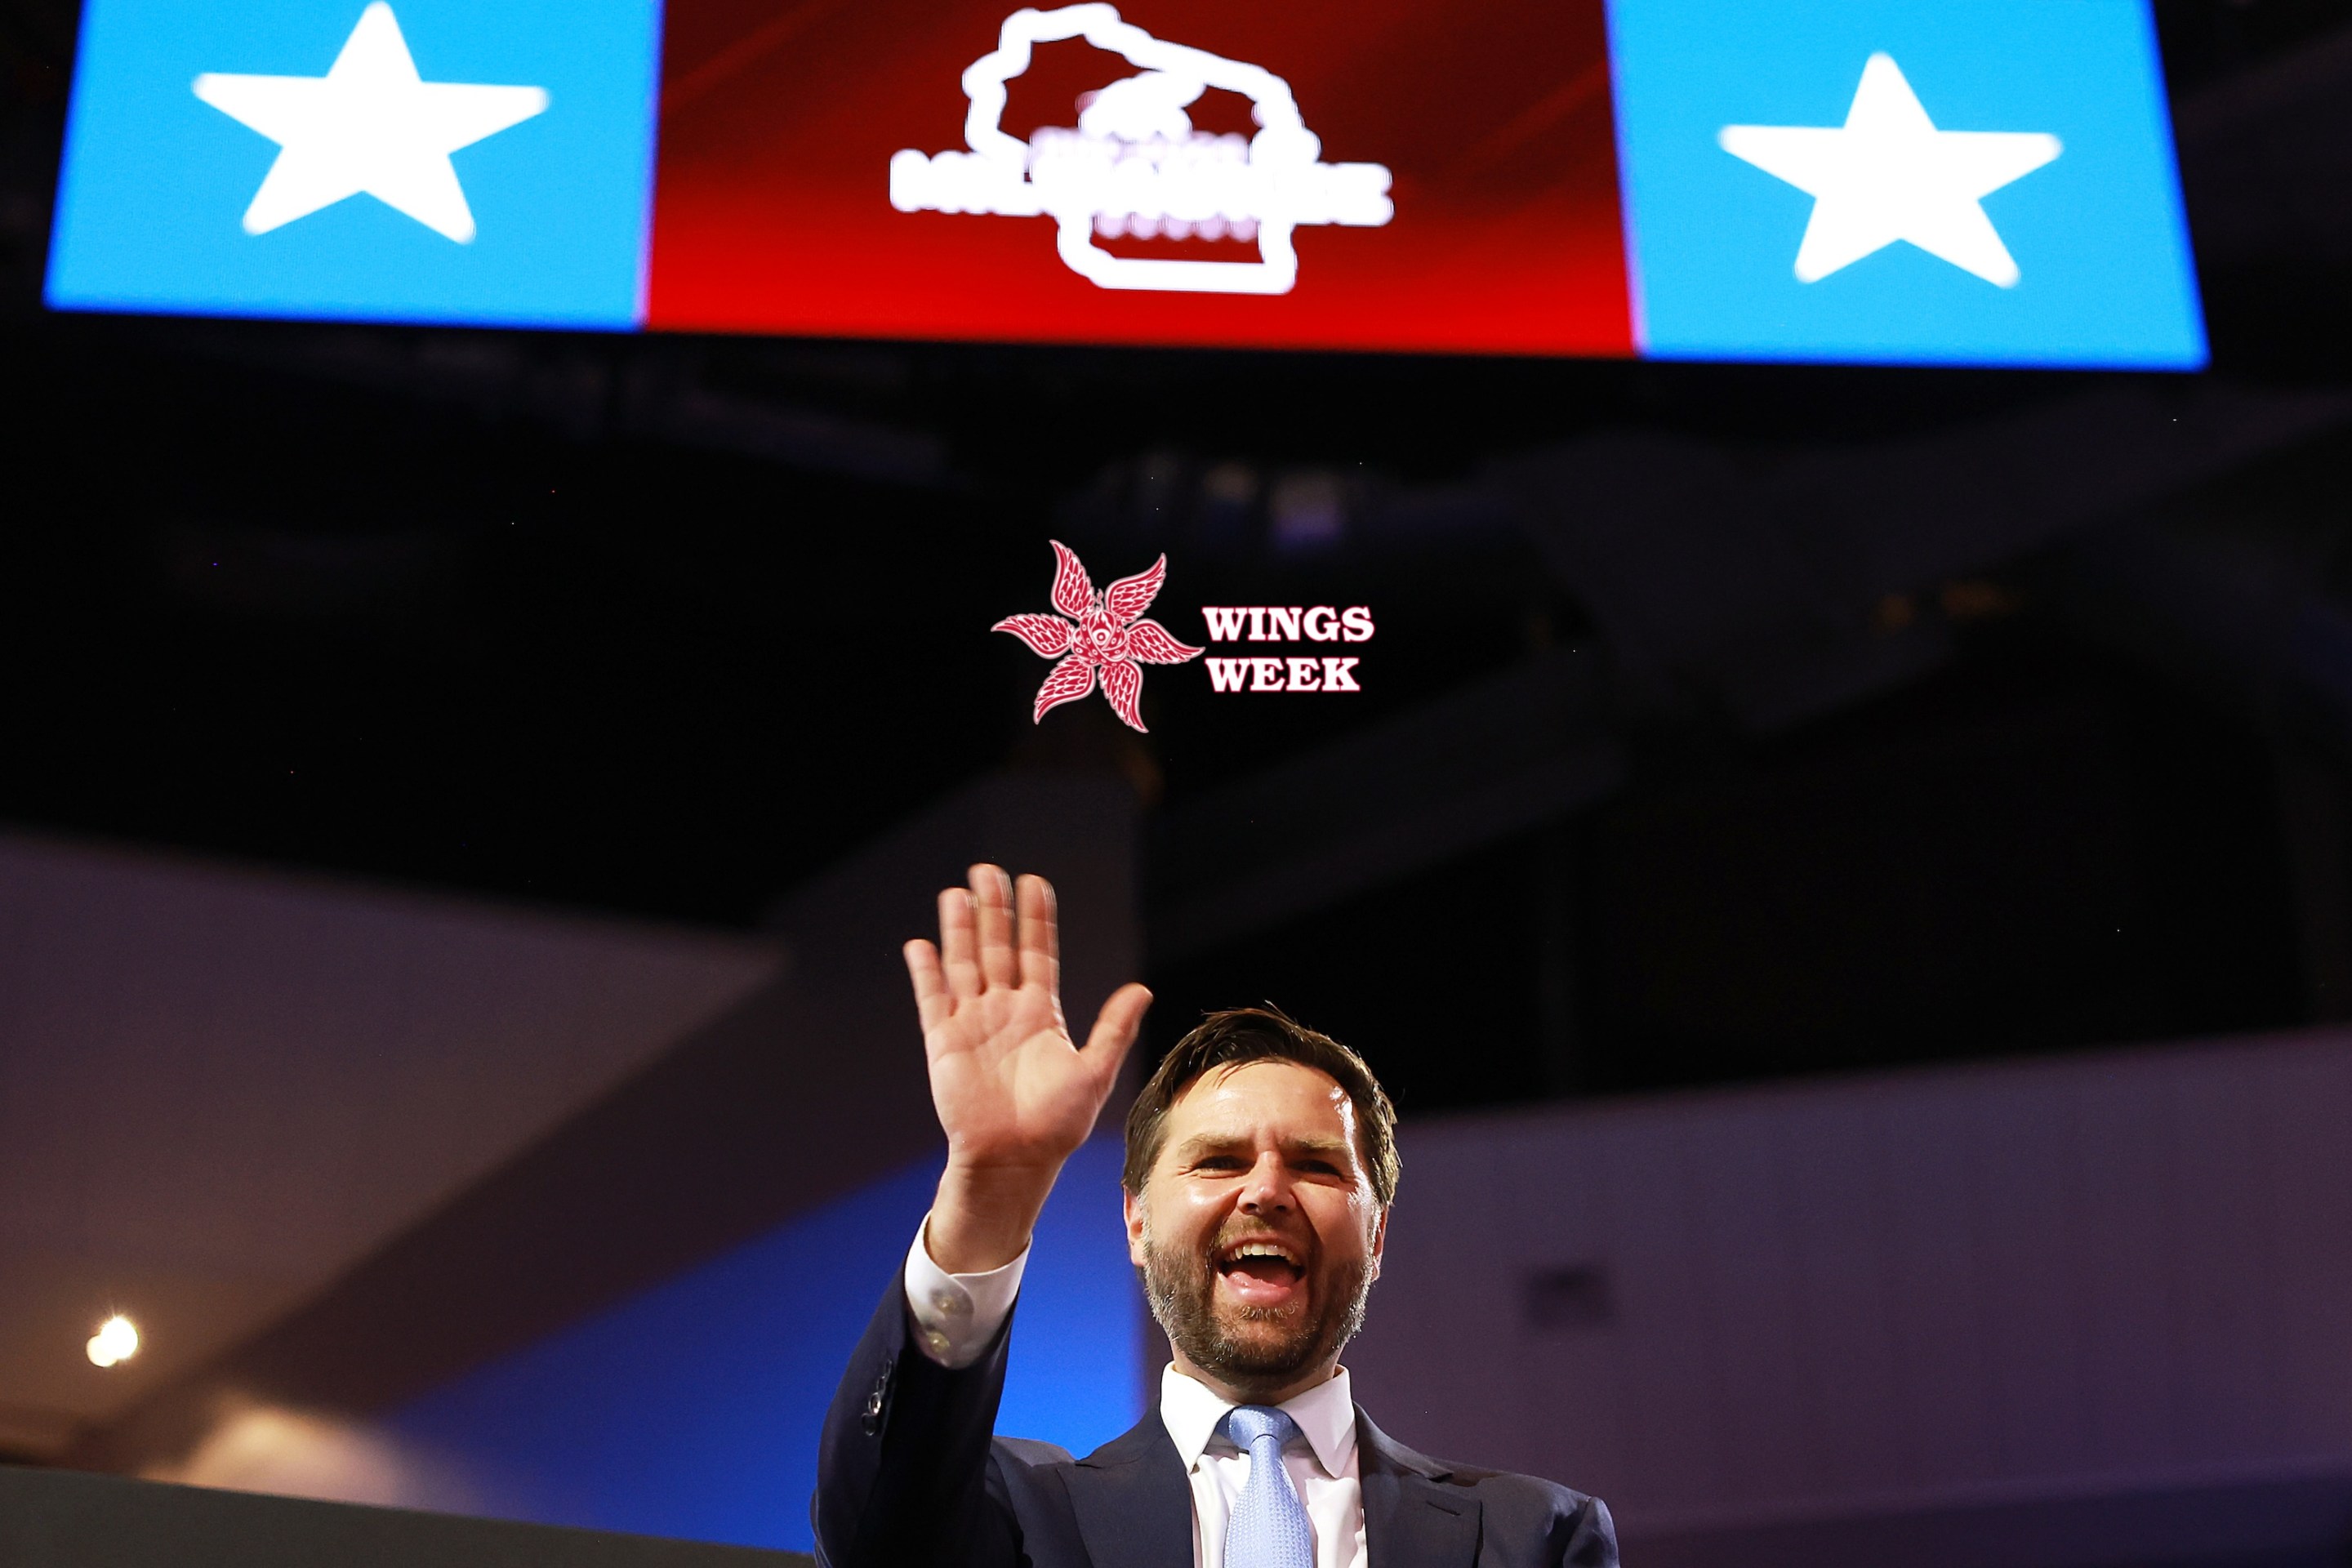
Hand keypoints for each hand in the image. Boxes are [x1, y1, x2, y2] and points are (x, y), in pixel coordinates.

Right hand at [903, 865, 1150, 1271]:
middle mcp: (1004, 1010)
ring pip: (964, 964)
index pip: (1037, 952)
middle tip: (988, 870)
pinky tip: (921, 944)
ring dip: (960, 929)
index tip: (1033, 882)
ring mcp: (972, 1023)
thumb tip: (1142, 988)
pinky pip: (933, 999)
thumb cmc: (1057, 1125)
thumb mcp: (1095, 1072)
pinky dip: (926, 972)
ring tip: (958, 892)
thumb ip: (1114, 1028)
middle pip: (997, 947)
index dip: (1035, 919)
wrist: (1014, 1161)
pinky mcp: (944, 1042)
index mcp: (1040, 1013)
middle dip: (993, 909)